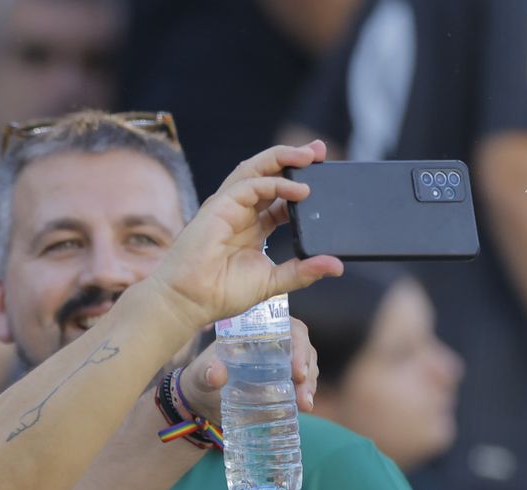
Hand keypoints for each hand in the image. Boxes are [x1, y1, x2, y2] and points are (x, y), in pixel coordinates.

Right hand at [145, 141, 343, 334]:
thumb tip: (336, 266)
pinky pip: (249, 185)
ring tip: (311, 155)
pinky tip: (298, 190)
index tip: (325, 179)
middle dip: (295, 159)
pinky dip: (275, 184)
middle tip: (321, 152)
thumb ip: (303, 271)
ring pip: (256, 169)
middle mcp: (241, 212)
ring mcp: (228, 207)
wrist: (190, 301)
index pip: (279, 196)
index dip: (301, 184)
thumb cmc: (222, 293)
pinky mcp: (218, 207)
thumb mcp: (273, 281)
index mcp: (252, 227)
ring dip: (283, 158)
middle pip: (269, 174)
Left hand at [180, 315, 318, 421]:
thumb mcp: (200, 375)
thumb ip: (206, 373)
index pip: (288, 329)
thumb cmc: (201, 378)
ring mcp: (282, 361)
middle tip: (303, 393)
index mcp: (258, 330)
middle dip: (307, 370)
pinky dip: (305, 394)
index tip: (296, 371)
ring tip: (304, 405)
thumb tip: (217, 373)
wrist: (202, 400)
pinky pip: (302, 383)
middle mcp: (275, 341)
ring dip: (309, 385)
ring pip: (306, 366)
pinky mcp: (284, 380)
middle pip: (302, 348)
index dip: (299, 346)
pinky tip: (304, 407)